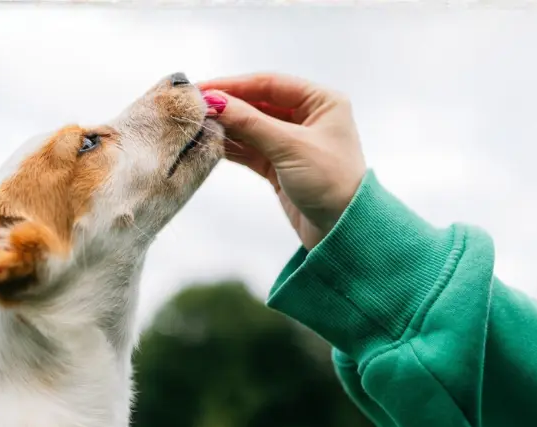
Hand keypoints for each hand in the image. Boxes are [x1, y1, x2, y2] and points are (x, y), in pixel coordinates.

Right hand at [199, 73, 366, 249]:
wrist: (343, 232)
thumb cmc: (331, 182)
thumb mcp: (290, 146)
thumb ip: (250, 122)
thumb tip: (214, 101)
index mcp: (322, 101)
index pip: (270, 83)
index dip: (235, 85)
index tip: (203, 88)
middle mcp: (309, 117)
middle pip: (259, 103)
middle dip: (228, 106)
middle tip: (194, 106)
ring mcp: (293, 142)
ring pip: (252, 127)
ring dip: (227, 126)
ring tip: (196, 124)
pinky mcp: (281, 166)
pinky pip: (251, 149)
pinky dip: (232, 146)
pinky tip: (209, 142)